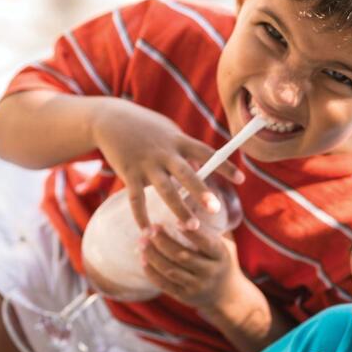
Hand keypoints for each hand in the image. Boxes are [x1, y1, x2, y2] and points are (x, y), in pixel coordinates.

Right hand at [91, 99, 242, 229]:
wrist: (109, 119)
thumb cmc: (147, 127)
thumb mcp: (170, 133)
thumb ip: (186, 152)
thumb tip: (204, 171)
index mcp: (179, 141)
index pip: (207, 153)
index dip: (224, 166)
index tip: (242, 180)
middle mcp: (164, 153)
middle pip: (187, 174)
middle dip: (201, 192)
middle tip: (215, 209)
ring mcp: (146, 164)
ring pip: (165, 190)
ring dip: (179, 209)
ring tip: (192, 226)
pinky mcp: (128, 173)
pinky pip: (136, 199)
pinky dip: (141, 216)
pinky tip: (148, 232)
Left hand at [140, 225, 241, 310]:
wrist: (226, 295)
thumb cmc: (220, 261)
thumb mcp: (224, 246)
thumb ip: (209, 232)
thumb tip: (191, 204)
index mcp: (221, 256)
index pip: (206, 243)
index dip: (192, 233)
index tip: (176, 221)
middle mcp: (210, 272)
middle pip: (183, 256)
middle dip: (164, 241)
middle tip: (150, 228)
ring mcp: (197, 286)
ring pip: (170, 270)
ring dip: (153, 255)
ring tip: (142, 241)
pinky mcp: (185, 296)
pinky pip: (164, 284)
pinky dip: (151, 272)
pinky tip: (143, 259)